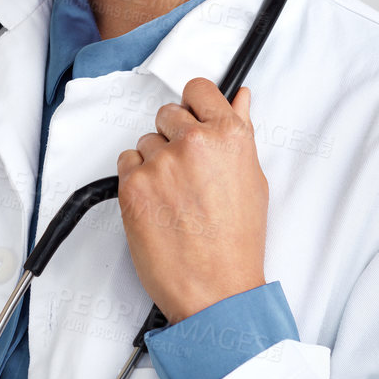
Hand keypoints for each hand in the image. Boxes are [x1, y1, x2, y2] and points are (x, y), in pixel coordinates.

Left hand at [116, 80, 267, 324]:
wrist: (216, 290)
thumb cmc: (237, 243)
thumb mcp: (252, 181)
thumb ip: (240, 133)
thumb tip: (240, 99)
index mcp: (229, 136)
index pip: (198, 89)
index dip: (193, 105)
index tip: (192, 117)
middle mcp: (195, 143)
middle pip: (167, 114)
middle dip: (173, 137)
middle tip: (186, 174)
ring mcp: (161, 163)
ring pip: (144, 142)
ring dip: (154, 163)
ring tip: (174, 198)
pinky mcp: (133, 185)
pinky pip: (125, 164)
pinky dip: (136, 182)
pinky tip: (157, 205)